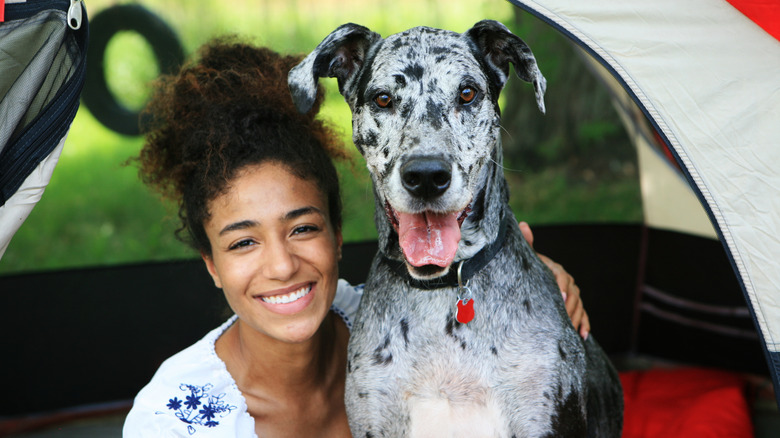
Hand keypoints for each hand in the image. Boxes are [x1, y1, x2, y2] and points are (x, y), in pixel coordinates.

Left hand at [519, 221, 589, 339]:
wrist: (534, 280)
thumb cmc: (530, 269)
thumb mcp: (528, 258)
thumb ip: (527, 243)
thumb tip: (523, 224)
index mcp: (556, 270)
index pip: (562, 277)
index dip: (563, 286)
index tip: (561, 297)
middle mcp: (568, 282)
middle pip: (573, 295)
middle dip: (569, 307)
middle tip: (564, 319)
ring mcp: (573, 294)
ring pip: (578, 306)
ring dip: (576, 318)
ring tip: (570, 329)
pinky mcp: (575, 306)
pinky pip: (583, 316)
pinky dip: (584, 325)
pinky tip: (582, 335)